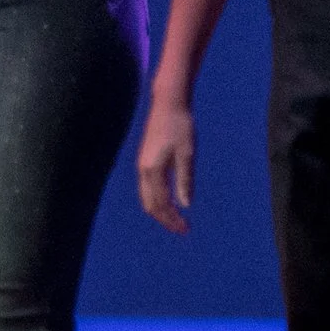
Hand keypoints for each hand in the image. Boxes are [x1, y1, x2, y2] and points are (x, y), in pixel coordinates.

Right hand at [135, 96, 197, 234]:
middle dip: (165, 219)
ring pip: (147, 197)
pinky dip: (157, 199)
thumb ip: (185, 179)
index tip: (186, 228)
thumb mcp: (187, 153)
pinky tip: (170, 200)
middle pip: (150, 205)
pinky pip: (148, 188)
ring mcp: (142, 165)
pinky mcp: (145, 160)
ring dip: (160, 211)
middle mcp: (143, 170)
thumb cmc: (180, 125)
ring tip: (176, 219)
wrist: (168, 102)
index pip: (162, 204)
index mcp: (153, 170)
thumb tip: (185, 204)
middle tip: (182, 229)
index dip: (173, 219)